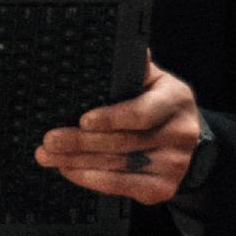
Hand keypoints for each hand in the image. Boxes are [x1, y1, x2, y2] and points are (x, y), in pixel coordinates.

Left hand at [36, 61, 201, 205]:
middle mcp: (179, 133)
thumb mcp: (152, 81)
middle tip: (50, 140)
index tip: (82, 120)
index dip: (111, 118)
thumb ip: (132, 69)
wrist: (186, 139)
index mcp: (175, 99)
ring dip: (77, 161)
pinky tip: (70, 171)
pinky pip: (121, 186)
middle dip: (79, 142)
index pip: (141, 112)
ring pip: (117, 165)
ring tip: (49, 156)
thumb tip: (109, 46)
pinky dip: (91, 179)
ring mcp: (173, 164)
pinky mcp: (163, 188)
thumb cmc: (158, 104)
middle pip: (122, 141)